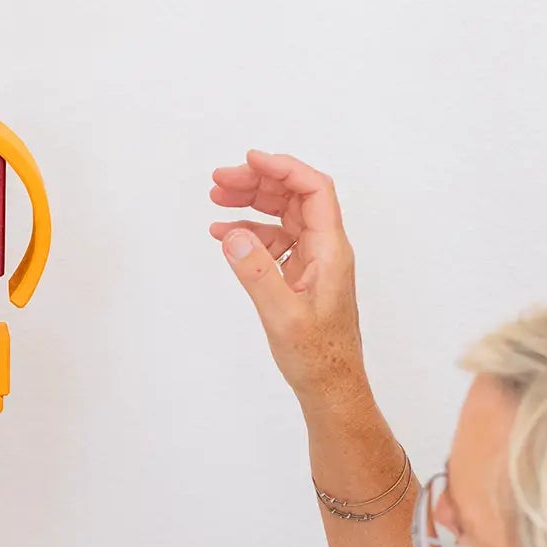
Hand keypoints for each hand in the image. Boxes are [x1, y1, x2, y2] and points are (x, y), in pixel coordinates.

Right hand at [209, 151, 365, 410]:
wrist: (330, 386)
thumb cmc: (316, 356)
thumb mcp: (282, 315)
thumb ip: (256, 272)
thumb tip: (232, 233)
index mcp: (331, 250)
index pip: (313, 190)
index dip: (283, 168)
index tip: (250, 160)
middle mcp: (326, 249)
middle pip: (294, 197)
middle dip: (258, 182)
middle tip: (219, 180)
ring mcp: (314, 262)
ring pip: (283, 217)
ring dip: (251, 204)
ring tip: (216, 199)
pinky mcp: (301, 277)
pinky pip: (275, 242)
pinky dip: (250, 233)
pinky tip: (225, 235)